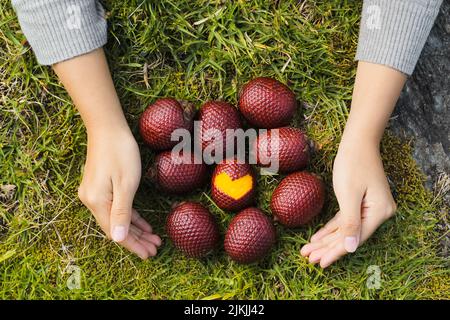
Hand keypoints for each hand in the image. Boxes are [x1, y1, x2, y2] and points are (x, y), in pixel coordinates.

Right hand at [78, 129, 161, 258]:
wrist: (107, 128)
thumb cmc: (120, 153)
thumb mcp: (126, 184)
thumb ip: (122, 212)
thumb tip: (118, 239)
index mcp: (97, 202)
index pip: (116, 233)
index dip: (133, 245)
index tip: (148, 255)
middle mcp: (92, 201)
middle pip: (116, 228)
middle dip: (137, 240)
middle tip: (155, 249)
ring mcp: (94, 194)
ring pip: (117, 219)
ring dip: (135, 229)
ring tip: (153, 239)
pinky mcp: (99, 188)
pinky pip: (116, 208)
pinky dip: (130, 216)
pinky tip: (143, 223)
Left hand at [300, 141, 395, 267]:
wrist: (357, 142)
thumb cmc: (353, 164)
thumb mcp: (349, 194)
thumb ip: (350, 222)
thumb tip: (351, 248)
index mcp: (379, 212)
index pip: (354, 238)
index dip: (336, 251)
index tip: (320, 262)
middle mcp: (378, 213)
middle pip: (350, 236)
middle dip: (327, 247)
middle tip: (309, 258)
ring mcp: (371, 208)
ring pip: (346, 229)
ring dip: (327, 240)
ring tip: (309, 251)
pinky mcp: (362, 203)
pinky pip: (345, 220)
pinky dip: (331, 228)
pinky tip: (318, 237)